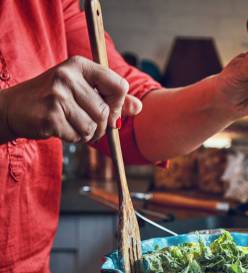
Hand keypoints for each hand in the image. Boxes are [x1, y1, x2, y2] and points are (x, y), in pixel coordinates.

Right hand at [0, 56, 141, 143]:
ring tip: (72, 124)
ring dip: (87, 134)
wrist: (13, 108)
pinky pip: (77, 136)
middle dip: (101, 125)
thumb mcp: (83, 90)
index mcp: (80, 65)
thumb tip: (140, 107)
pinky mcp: (49, 115)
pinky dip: (73, 138)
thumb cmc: (53, 98)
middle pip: (106, 112)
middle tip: (88, 124)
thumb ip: (113, 98)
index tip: (109, 110)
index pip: (120, 86)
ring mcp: (57, 95)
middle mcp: (68, 76)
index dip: (119, 104)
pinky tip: (60, 128)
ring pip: (93, 127)